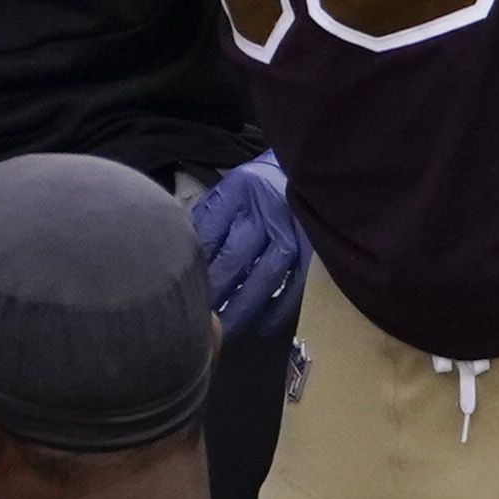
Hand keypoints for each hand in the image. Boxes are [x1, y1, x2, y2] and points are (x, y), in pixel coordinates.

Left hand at [188, 152, 305, 332]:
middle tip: (199, 318)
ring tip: (226, 328)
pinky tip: (264, 325)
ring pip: (266, 274)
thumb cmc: (262, 186)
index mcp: (241, 190)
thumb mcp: (232, 188)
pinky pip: (298, 285)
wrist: (312, 171)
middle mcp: (268, 210)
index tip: (182, 289)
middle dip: (215, 289)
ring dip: (244, 304)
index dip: (196, 265)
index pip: (210, 232)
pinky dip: (280, 308)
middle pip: (236, 256)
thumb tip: (182, 252)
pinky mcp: (316, 248)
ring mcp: (295, 230)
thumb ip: (210, 216)